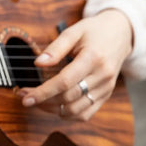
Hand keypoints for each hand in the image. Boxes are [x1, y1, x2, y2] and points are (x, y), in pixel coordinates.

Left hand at [16, 9, 132, 120]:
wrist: (121, 33)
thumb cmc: (94, 31)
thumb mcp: (74, 31)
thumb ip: (55, 48)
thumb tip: (38, 64)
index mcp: (93, 58)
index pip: (65, 82)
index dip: (43, 92)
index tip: (25, 97)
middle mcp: (102, 76)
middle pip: (69, 98)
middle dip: (43, 101)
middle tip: (24, 96)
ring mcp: (106, 88)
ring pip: (76, 110)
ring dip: (52, 110)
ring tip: (37, 101)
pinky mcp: (106, 95)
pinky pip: (86, 114)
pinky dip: (67, 115)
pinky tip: (54, 106)